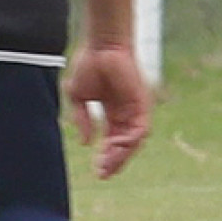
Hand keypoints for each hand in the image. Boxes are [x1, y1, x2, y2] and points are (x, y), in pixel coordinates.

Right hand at [65, 42, 150, 179]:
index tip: (96, 170)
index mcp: (114, 111)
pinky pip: (140, 131)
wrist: (101, 46)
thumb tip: (85, 142)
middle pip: (124, 145)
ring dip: (121, 156)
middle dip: (114, 161)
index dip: (105, 156)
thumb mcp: (78, 98)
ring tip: (106, 167)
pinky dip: (129, 143)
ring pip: (133, 142)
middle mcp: (127, 113)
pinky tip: (113, 149)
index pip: (112, 140)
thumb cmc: (89, 64)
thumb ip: (82, 120)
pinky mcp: (142, 105)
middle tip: (102, 174)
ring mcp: (136, 110)